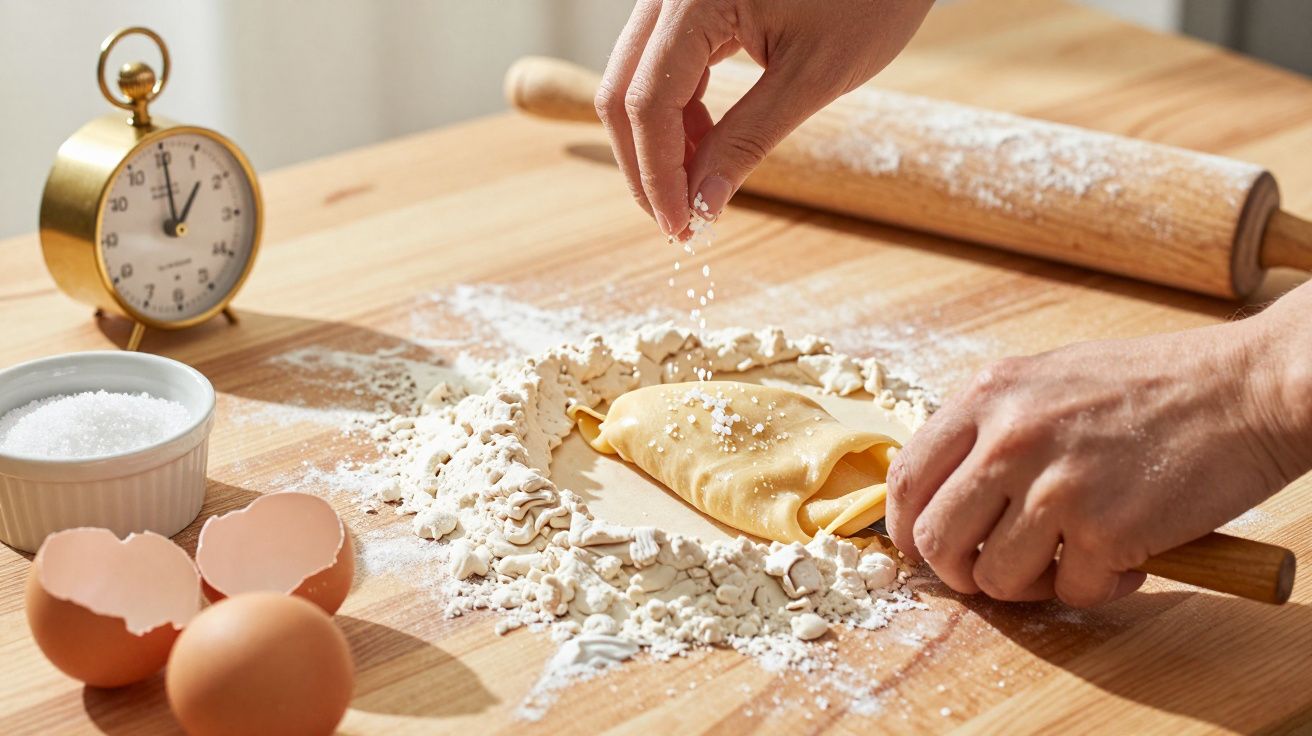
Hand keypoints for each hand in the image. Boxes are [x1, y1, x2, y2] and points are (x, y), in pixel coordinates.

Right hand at [596, 0, 931, 236]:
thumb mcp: (812, 76)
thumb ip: (748, 139)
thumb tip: (702, 203)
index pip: (646, 101)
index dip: (657, 174)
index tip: (680, 227)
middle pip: (622, 91)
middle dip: (645, 164)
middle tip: (679, 221)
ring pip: (637, 80)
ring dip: (659, 142)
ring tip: (698, 189)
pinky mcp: (693, 4)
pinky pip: (664, 65)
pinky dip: (677, 112)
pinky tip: (705, 147)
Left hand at [885, 287, 1311, 607]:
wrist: (1247, 387)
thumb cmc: (1153, 386)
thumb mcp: (1047, 380)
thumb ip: (991, 427)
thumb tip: (944, 490)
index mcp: (988, 396)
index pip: (906, 479)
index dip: (905, 528)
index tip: (925, 548)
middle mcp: (1010, 438)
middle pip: (935, 540)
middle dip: (958, 571)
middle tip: (994, 571)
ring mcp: (1056, 485)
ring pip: (994, 578)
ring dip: (1029, 586)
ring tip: (1069, 560)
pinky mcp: (1107, 530)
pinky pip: (1073, 593)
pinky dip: (1098, 589)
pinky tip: (1127, 559)